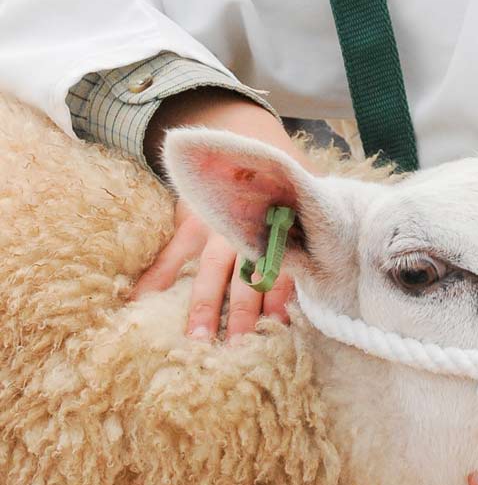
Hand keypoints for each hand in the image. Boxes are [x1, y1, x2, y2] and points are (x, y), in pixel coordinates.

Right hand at [132, 89, 306, 341]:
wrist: (246, 136)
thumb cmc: (284, 182)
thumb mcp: (306, 196)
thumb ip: (315, 229)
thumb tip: (334, 271)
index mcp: (278, 227)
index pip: (283, 266)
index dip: (282, 296)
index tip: (281, 327)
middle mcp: (247, 229)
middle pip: (246, 276)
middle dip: (244, 314)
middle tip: (240, 348)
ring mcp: (214, 226)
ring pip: (209, 271)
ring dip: (204, 306)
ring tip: (197, 340)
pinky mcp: (189, 222)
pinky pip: (169, 255)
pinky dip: (153, 280)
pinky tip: (137, 304)